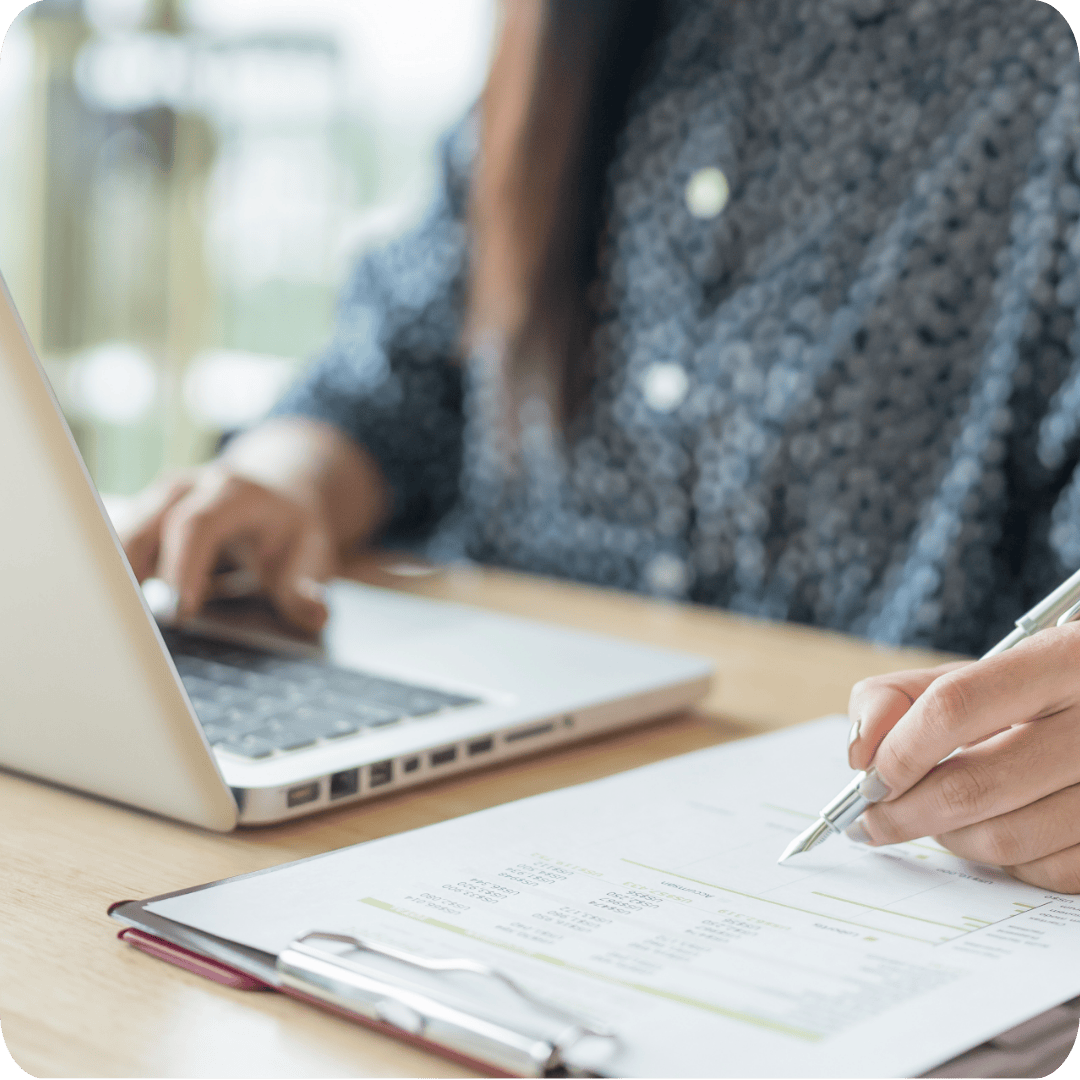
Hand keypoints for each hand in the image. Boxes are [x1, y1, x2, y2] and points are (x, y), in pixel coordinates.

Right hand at [119, 464, 333, 632]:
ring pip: (125, 534)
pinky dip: (118, 577)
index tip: (181, 610)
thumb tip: (315, 615)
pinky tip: (123, 612)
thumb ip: (306, 587)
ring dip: (120, 578)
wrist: (279, 495)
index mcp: (234, 492)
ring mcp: (161, 499)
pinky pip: (121, 545)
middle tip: (139, 627)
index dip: (183, 566)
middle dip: (138, 574)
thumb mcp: (310, 554)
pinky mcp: (145, 515)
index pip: (197, 525)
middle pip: (148, 526)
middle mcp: (190, 488)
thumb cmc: (292, 529)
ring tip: (126, 625)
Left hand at [846, 626, 1079, 892]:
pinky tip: (995, 830)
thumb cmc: (1027, 697)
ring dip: (950, 838)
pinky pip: (1046, 871)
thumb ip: (897, 697)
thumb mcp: (970, 674)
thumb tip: (861, 753)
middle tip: (873, 820)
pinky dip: (1004, 862)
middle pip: (973, 785)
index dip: (898, 751)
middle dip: (903, 812)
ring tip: (937, 820)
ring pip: (1006, 839)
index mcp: (1061, 659)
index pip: (954, 707)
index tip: (868, 779)